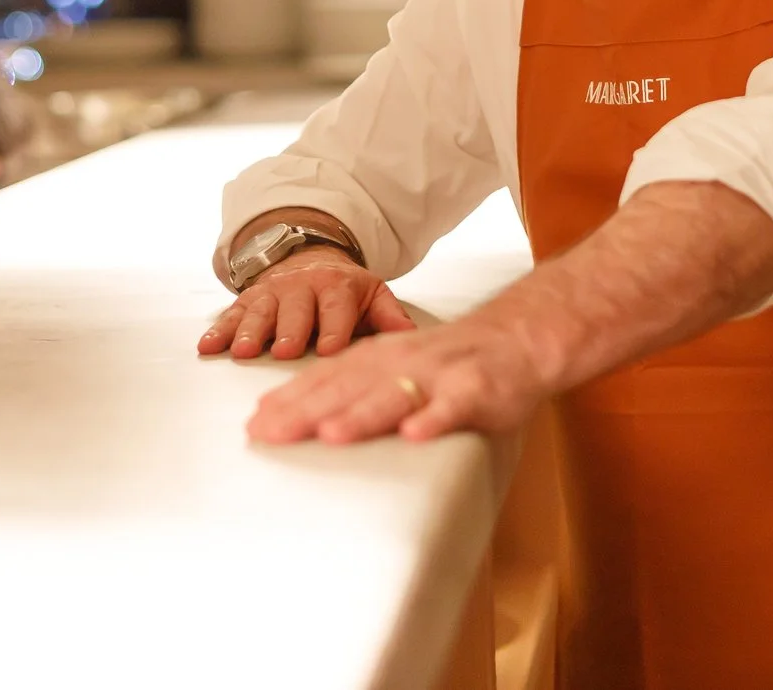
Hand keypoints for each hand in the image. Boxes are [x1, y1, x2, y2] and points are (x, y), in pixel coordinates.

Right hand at [197, 247, 413, 361]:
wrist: (311, 259)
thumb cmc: (344, 290)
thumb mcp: (372, 295)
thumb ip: (390, 317)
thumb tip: (411, 338)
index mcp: (336, 287)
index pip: (336, 307)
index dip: (333, 328)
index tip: (329, 349)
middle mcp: (302, 287)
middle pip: (295, 310)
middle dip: (288, 330)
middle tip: (283, 350)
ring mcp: (272, 292)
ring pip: (260, 311)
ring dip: (249, 331)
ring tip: (243, 351)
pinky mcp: (248, 299)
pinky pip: (230, 313)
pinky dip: (219, 330)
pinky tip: (208, 347)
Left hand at [245, 314, 550, 444]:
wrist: (518, 336)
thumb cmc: (450, 360)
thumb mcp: (395, 363)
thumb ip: (353, 384)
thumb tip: (293, 413)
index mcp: (379, 356)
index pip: (326, 377)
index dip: (290, 399)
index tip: (255, 423)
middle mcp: (403, 361)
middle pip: (349, 387)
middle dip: (308, 410)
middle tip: (271, 433)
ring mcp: (440, 374)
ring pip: (396, 395)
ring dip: (364, 414)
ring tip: (331, 434)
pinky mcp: (477, 389)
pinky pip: (453, 406)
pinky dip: (434, 418)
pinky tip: (415, 435)